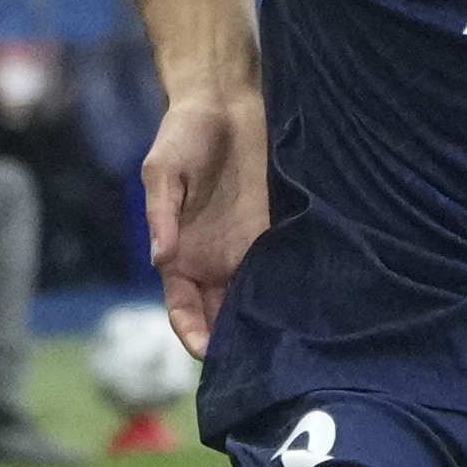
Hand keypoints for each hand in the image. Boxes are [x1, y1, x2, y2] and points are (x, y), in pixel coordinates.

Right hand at [140, 87, 268, 357]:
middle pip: (221, 315)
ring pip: (254, 301)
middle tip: (254, 365)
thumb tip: (160, 258)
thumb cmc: (184, 134)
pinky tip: (306, 311)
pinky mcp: (274, 231)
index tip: (205, 353)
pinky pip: (282, 269)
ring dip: (264, 324)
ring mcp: (245, 248)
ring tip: (284, 348)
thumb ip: (162, 214)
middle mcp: (212, 260)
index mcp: (180, 253)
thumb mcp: (163, 171)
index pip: (183, 307)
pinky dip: (290, 292)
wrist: (225, 102)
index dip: (191, 332)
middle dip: (233, 342)